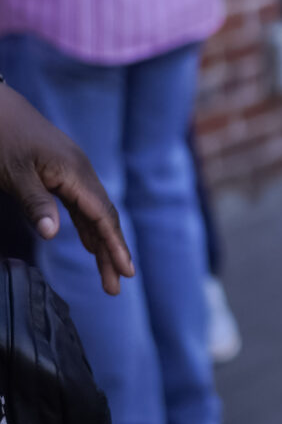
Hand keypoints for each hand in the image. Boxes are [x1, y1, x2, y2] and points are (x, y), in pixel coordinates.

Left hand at [0, 87, 131, 295]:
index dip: (114, 244)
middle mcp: (81, 171)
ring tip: (108, 275)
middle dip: (112, 251)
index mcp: (75, 171)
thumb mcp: (14, 173)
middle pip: (104, 217)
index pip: (102, 215)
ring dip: (101, 243)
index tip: (126, 271)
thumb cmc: (3, 137)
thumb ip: (35, 203)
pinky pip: (81, 204)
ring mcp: (73, 171)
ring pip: (94, 212)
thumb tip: (54, 235)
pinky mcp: (62, 172)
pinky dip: (88, 227)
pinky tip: (91, 244)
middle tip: (116, 286)